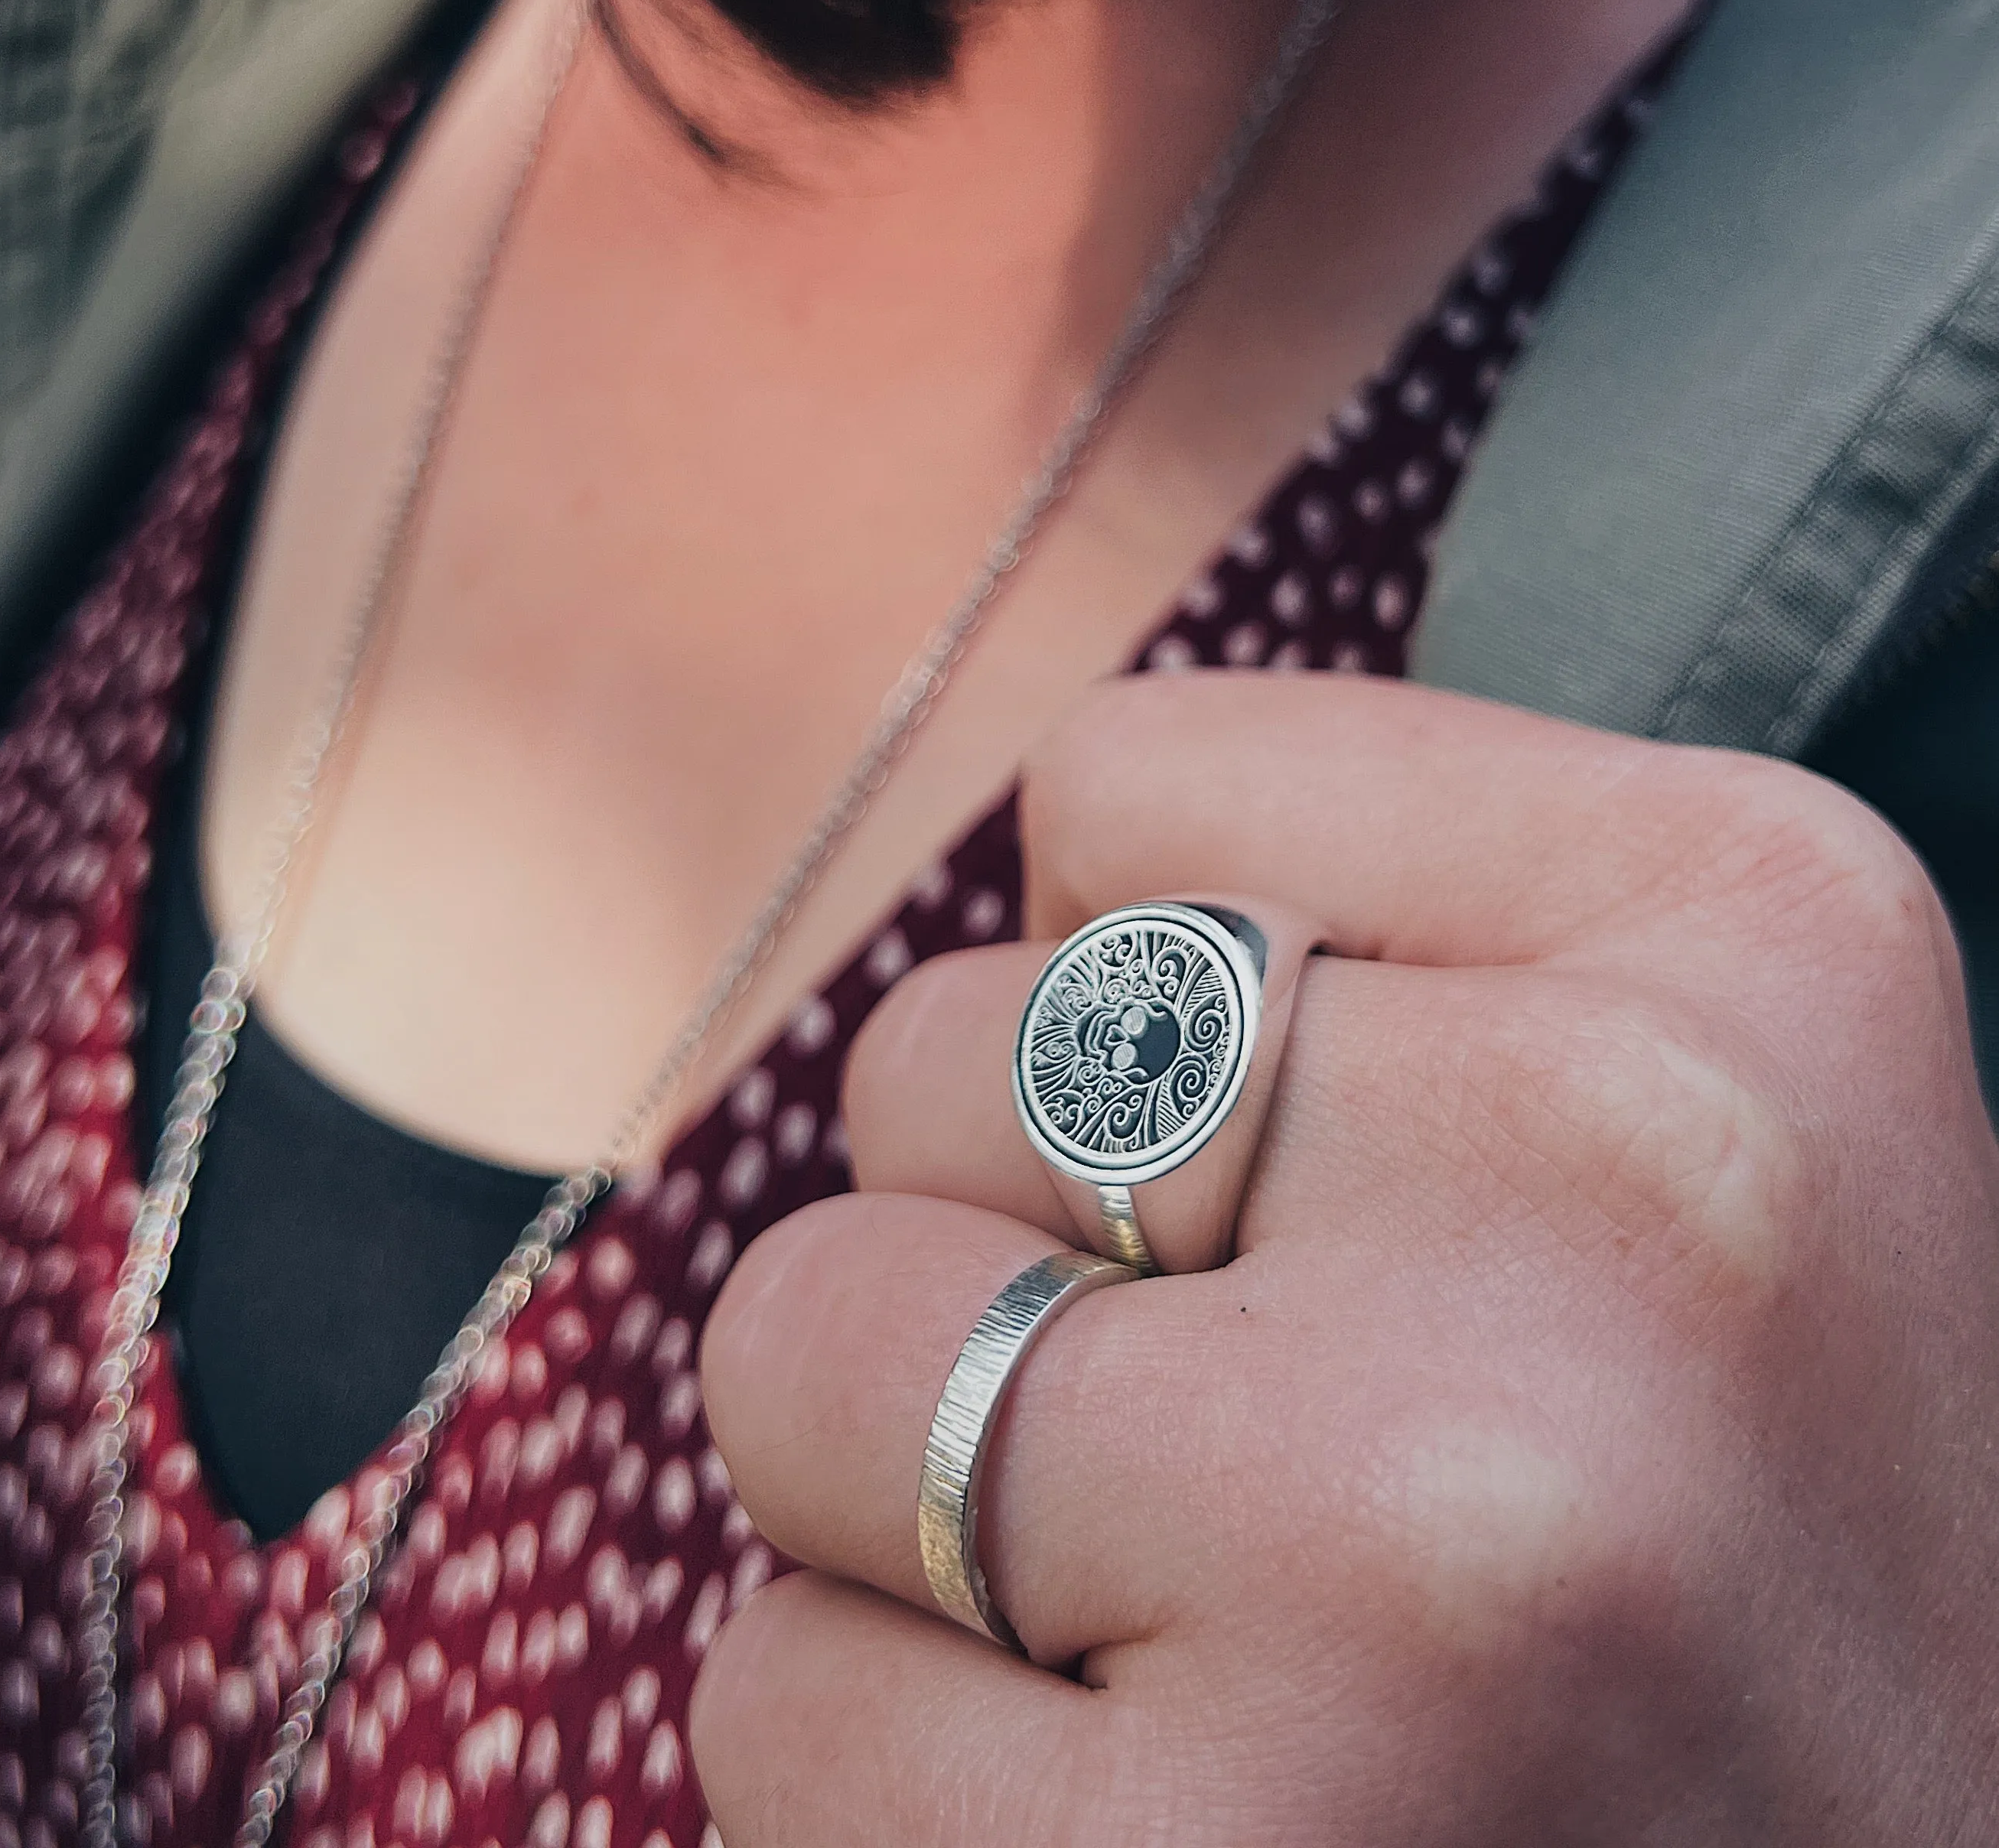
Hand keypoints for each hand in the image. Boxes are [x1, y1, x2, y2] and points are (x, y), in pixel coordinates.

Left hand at [689, 674, 1998, 1843]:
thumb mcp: (1674, 1130)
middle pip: (930, 1053)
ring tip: (1208, 1653)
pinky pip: (772, 1686)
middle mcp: (1630, 1188)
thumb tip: (1035, 932)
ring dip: (915, 1506)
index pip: (1118, 785)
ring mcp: (1422, 1540)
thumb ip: (1371, 954)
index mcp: (1756, 929)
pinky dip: (884, 1772)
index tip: (1309, 1193)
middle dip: (1011, 1261)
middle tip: (1274, 1472)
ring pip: (799, 1339)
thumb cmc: (1721, 1557)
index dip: (1128, 1012)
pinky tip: (1167, 1834)